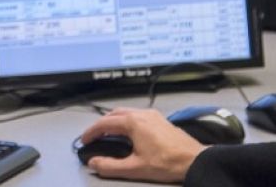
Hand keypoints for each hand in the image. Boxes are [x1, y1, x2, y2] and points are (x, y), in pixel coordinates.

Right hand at [80, 107, 207, 182]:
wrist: (196, 161)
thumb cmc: (166, 163)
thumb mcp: (135, 168)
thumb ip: (110, 166)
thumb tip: (93, 163)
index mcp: (133, 122)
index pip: (104, 123)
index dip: (91, 132)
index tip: (84, 141)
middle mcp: (141, 113)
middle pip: (114, 114)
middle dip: (101, 124)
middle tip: (95, 137)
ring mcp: (153, 115)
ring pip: (126, 112)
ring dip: (114, 121)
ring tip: (109, 134)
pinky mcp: (161, 119)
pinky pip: (137, 115)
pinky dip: (126, 121)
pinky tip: (129, 133)